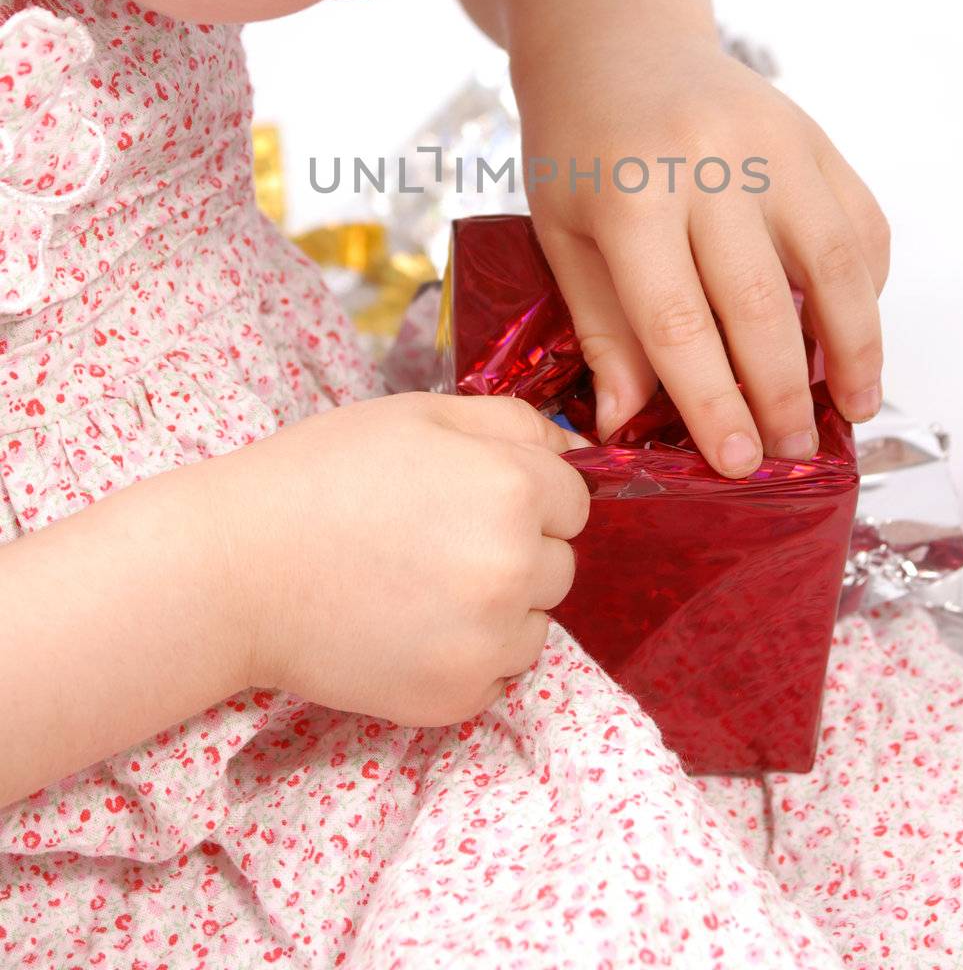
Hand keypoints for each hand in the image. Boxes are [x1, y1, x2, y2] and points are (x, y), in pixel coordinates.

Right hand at [209, 393, 589, 724]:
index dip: (524, 492)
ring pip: (535, 622)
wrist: (235, 569)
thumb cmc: (321, 474)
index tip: (468, 496)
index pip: (574, 499)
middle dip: (515, 549)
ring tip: (417, 585)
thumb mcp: (420, 414)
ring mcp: (489, 640)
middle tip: (433, 539)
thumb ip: (512, 423)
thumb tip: (578, 449)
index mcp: (513, 488)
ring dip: (499, 608)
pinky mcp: (459, 697)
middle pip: (560, 563)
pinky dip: (467, 655)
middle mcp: (516, 567)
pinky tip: (408, 627)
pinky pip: (500, 674)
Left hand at [514, 35, 889, 478]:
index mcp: (630, 194)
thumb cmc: (576, 145)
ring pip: (834, 264)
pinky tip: (853, 333)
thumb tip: (624, 422)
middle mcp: (710, 163)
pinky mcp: (813, 134)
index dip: (712, 401)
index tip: (737, 462)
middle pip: (762, 302)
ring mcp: (773, 142)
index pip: (678, 322)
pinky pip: (858, 222)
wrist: (616, 40)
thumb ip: (600, 326)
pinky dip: (866, 285)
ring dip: (853, 347)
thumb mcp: (561, 232)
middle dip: (782, 392)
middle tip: (791, 453)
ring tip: (852, 408)